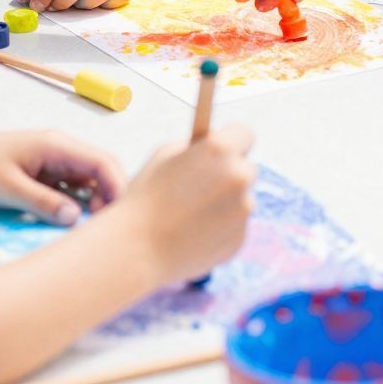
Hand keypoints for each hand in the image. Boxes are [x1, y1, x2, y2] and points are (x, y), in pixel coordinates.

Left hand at [0, 128, 124, 226]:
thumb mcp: (7, 189)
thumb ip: (44, 203)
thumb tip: (77, 219)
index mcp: (56, 144)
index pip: (103, 162)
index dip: (118, 187)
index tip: (121, 217)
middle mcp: (60, 149)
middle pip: (101, 171)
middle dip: (110, 196)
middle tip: (103, 227)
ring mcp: (50, 161)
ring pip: (86, 181)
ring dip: (92, 202)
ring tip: (88, 229)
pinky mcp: (40, 174)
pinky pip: (68, 188)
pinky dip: (74, 204)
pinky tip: (68, 222)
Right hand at [120, 127, 255, 284]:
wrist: (136, 250)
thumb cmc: (145, 199)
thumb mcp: (165, 155)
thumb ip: (196, 148)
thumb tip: (216, 145)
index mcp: (220, 150)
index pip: (244, 133)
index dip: (232, 140)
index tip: (225, 148)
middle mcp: (239, 177)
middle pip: (246, 168)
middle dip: (229, 173)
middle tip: (202, 184)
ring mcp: (243, 210)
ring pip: (241, 200)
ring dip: (225, 203)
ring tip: (189, 215)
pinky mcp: (240, 238)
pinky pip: (234, 226)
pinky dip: (219, 228)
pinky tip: (192, 234)